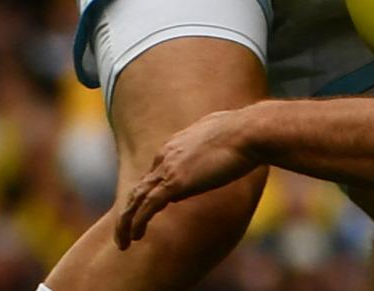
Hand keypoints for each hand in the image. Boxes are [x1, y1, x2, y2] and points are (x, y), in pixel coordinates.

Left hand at [114, 108, 264, 248]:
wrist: (249, 132)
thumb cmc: (245, 131)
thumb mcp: (218, 137)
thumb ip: (206, 146)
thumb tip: (206, 159)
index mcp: (175, 144)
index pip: (155, 173)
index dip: (149, 194)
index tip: (151, 210)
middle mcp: (166, 155)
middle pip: (140, 187)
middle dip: (131, 210)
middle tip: (126, 229)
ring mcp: (168, 169)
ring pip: (136, 199)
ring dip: (127, 222)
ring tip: (124, 241)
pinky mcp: (175, 183)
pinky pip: (147, 207)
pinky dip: (137, 223)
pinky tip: (134, 237)